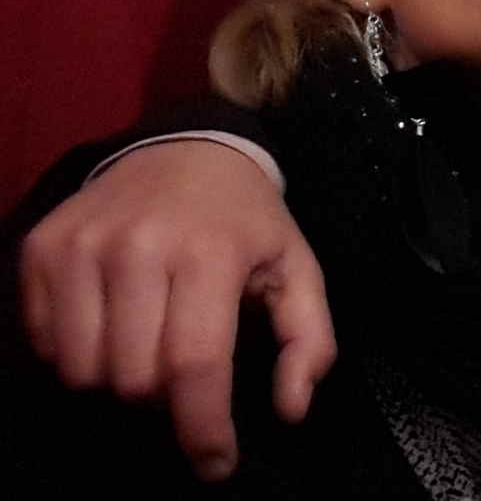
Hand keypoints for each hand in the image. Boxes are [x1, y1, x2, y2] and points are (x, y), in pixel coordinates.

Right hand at [17, 140, 336, 480]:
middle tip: (186, 375)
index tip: (215, 463)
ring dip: (118, 382)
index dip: (203, 428)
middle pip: (135, 380)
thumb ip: (308, 340)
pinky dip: (77, 354)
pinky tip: (111, 326)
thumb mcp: (297, 268)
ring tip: (149, 350)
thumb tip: (292, 408)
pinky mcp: (42, 248)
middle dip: (164, 400)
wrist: (185, 148)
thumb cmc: (245, 219)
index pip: (195, 365)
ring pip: (83, 371)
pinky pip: (45, 342)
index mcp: (209, 253)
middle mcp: (137, 247)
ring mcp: (82, 246)